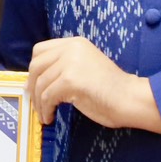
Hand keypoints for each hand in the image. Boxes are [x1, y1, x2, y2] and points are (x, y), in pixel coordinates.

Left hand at [27, 37, 160, 133]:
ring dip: (39, 103)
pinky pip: (47, 97)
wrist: (129, 98)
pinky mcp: (70, 80)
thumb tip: (36, 79)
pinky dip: (45, 110)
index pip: (40, 50)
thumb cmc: (110, 89)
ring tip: (44, 114)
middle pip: (36, 66)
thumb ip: (65, 65)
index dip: (34, 69)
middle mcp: (71, 48)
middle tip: (35, 103)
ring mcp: (70, 63)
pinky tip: (50, 118)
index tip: (34, 85)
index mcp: (75, 43)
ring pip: (40, 84)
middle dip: (32, 87)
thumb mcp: (85, 66)